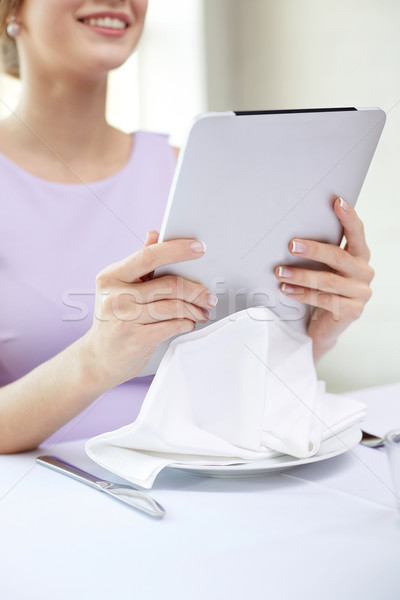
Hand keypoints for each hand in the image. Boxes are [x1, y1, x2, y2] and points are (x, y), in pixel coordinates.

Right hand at [84, 232, 216, 385]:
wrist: (97, 359)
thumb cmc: (112, 321)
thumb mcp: (119, 288)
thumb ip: (139, 262)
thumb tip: (154, 235)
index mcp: (111, 276)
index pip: (149, 256)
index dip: (177, 250)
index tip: (198, 248)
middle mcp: (116, 296)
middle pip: (169, 285)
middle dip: (196, 289)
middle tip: (208, 295)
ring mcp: (125, 318)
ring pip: (174, 306)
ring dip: (195, 309)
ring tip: (202, 311)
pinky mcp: (136, 338)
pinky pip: (173, 325)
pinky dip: (187, 323)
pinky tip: (189, 322)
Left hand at [275, 198, 373, 361]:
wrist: (326, 325)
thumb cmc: (323, 289)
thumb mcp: (324, 268)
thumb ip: (320, 253)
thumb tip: (292, 236)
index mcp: (360, 255)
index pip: (357, 233)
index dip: (348, 217)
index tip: (337, 201)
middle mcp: (364, 272)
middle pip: (338, 257)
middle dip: (313, 249)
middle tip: (291, 245)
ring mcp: (360, 293)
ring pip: (328, 281)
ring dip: (301, 275)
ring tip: (280, 272)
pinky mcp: (352, 311)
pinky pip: (324, 300)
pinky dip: (302, 294)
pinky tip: (287, 290)